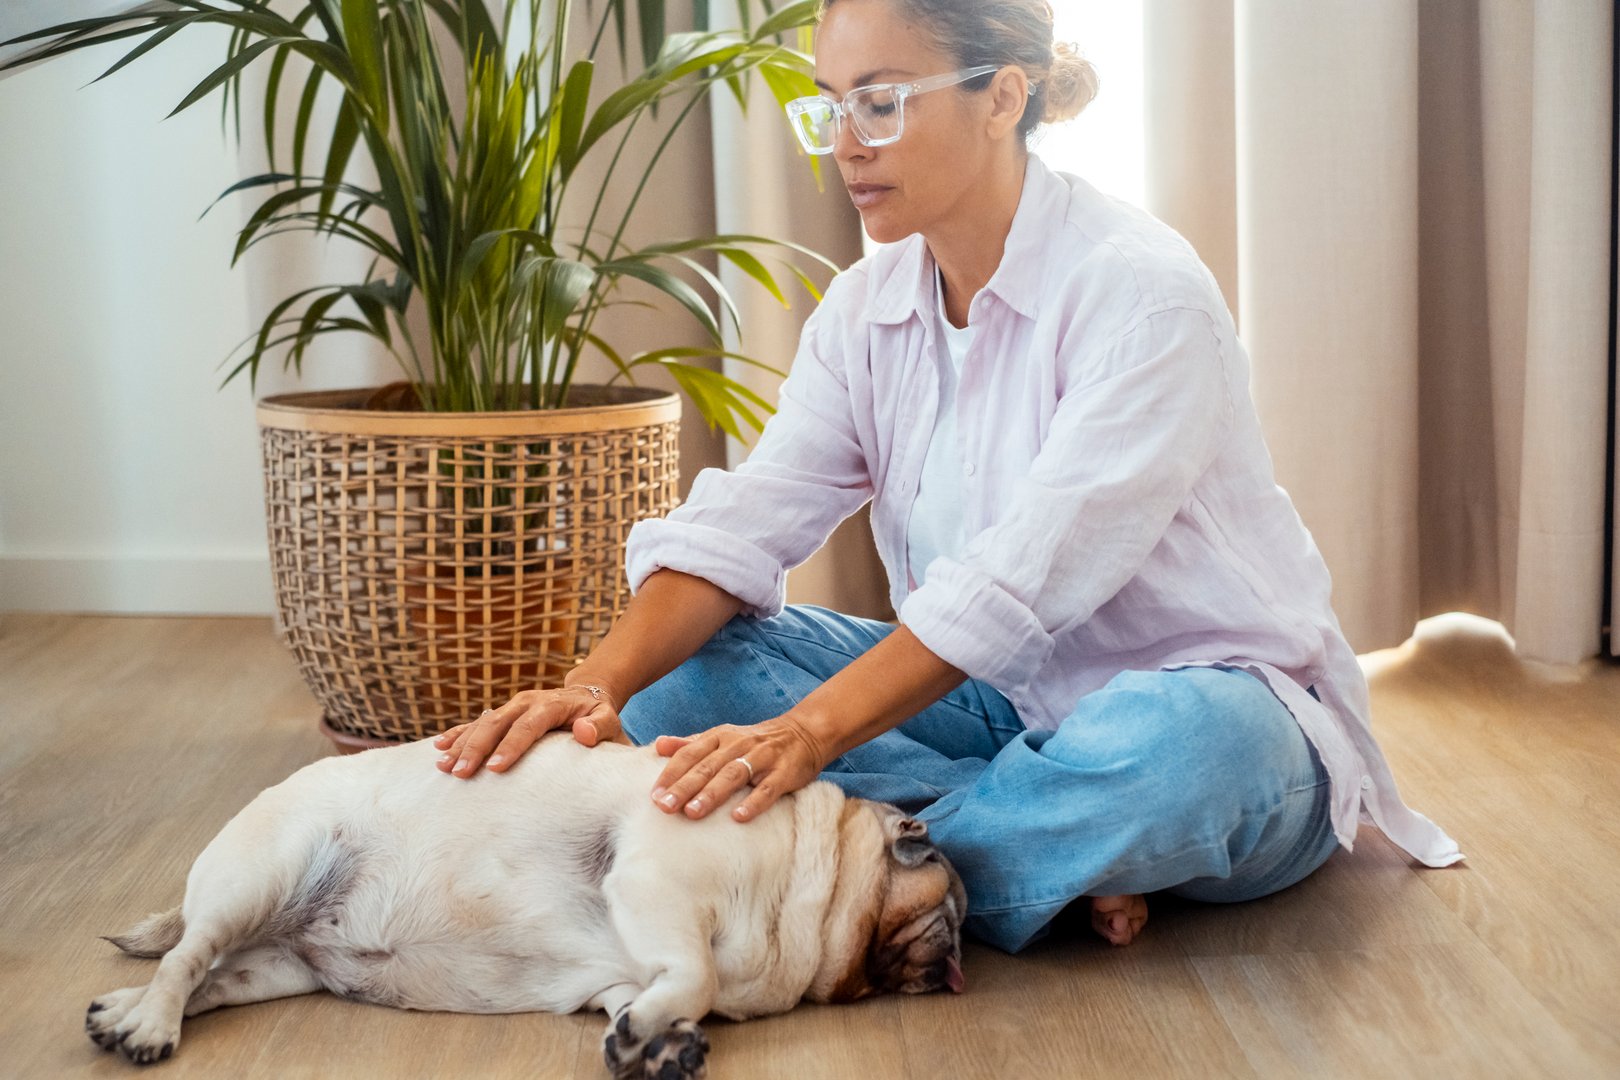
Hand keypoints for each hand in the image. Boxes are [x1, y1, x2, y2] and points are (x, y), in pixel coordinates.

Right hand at [433, 684, 621, 777]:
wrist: (587, 697)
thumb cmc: (599, 717)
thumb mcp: (608, 720)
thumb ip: (600, 726)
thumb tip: (584, 732)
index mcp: (552, 705)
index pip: (529, 725)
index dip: (512, 746)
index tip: (496, 768)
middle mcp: (527, 702)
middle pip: (498, 723)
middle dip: (477, 748)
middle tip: (460, 773)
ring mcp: (512, 707)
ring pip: (482, 723)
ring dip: (462, 744)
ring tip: (443, 766)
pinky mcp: (503, 714)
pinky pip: (476, 723)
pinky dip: (457, 734)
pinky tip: (439, 747)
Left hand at [650, 716, 826, 822]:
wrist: (803, 733)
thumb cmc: (754, 742)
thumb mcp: (722, 737)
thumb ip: (690, 743)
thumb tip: (658, 744)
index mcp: (720, 737)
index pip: (690, 754)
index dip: (671, 773)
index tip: (653, 795)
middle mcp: (738, 745)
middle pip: (707, 766)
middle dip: (684, 786)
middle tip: (664, 807)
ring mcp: (762, 758)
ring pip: (733, 775)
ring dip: (712, 793)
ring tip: (693, 812)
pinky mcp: (784, 773)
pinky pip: (768, 789)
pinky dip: (754, 802)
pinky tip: (739, 818)